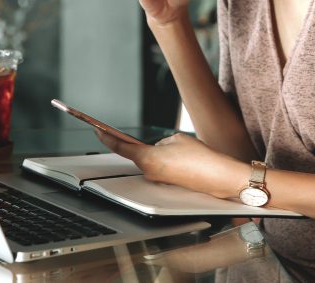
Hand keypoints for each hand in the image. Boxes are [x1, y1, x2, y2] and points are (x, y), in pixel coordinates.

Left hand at [95, 131, 244, 198]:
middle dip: (142, 144)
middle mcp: (149, 171)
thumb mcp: (177, 138)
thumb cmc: (200, 157)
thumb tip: (159, 148)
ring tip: (180, 149)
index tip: (98, 130)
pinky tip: (183, 157)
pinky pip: (161, 167)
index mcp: (147, 158)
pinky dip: (167, 160)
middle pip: (137, 153)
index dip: (106, 137)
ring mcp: (158, 179)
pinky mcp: (168, 183)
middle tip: (154, 138)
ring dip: (159, 153)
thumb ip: (162, 142)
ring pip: (151, 160)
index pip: (120, 147)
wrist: (217, 176)